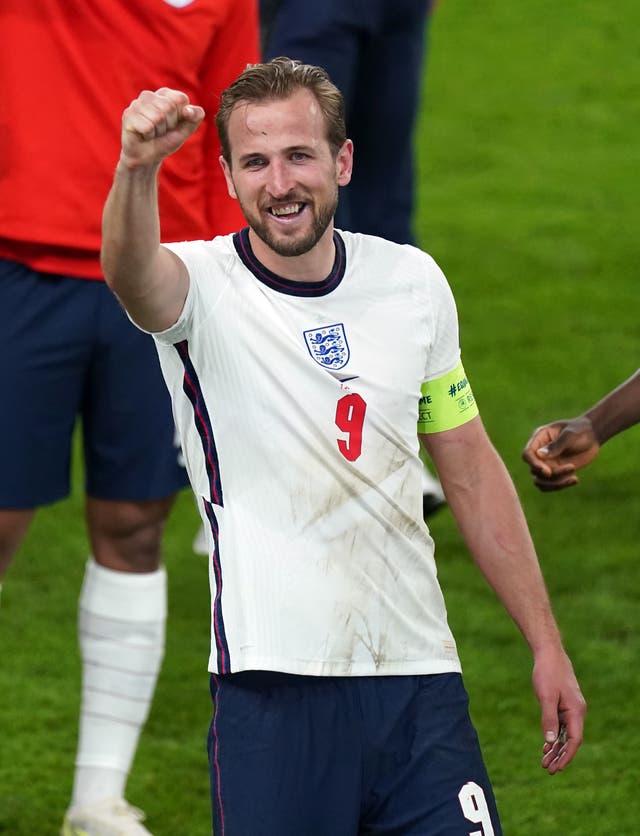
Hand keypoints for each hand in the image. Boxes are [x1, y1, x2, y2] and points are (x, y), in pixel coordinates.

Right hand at [120, 87, 204, 168]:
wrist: (147, 158)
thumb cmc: (165, 141)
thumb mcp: (185, 129)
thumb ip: (195, 117)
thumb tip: (188, 110)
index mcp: (165, 94)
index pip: (180, 99)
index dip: (180, 117)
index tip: (173, 125)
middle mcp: (149, 95)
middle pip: (169, 107)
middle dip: (168, 125)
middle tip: (160, 131)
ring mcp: (137, 103)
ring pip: (158, 117)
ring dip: (158, 132)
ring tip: (152, 133)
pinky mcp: (128, 114)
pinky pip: (147, 126)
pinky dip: (148, 136)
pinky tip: (143, 135)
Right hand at [521, 417, 599, 490]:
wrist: (592, 436)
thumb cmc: (580, 430)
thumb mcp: (570, 435)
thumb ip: (555, 445)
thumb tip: (539, 455)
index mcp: (539, 439)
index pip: (528, 454)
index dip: (534, 464)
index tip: (547, 472)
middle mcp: (539, 453)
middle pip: (534, 470)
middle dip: (551, 474)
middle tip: (571, 467)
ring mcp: (546, 463)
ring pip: (541, 481)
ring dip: (556, 483)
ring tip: (574, 478)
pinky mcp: (555, 472)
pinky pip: (551, 485)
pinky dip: (560, 486)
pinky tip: (575, 479)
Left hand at [532, 647, 585, 773]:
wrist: (549, 654)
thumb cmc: (548, 674)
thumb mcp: (545, 696)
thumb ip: (548, 718)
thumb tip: (549, 741)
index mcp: (576, 711)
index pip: (574, 740)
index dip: (567, 756)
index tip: (558, 768)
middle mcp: (576, 712)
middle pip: (570, 740)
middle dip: (560, 756)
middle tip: (548, 770)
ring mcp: (570, 709)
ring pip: (565, 734)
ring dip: (555, 748)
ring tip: (545, 762)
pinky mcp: (563, 705)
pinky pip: (561, 726)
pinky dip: (554, 736)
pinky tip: (546, 745)